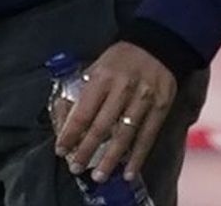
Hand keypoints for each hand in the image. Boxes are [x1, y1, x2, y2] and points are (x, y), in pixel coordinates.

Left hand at [53, 41, 176, 184]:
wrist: (156, 46)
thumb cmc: (120, 59)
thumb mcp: (96, 68)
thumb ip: (82, 92)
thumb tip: (65, 119)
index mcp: (101, 79)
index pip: (82, 112)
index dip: (70, 134)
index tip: (61, 149)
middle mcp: (122, 90)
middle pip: (101, 127)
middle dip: (87, 150)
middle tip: (76, 168)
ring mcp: (143, 100)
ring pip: (124, 135)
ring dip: (111, 159)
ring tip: (99, 175)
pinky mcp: (160, 108)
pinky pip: (147, 137)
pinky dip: (138, 157)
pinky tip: (128, 172)